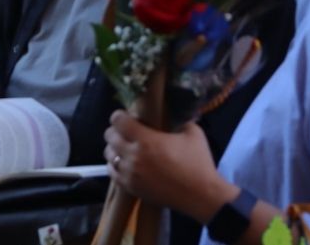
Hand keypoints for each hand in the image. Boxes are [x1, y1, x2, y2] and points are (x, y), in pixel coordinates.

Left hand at [103, 111, 236, 222]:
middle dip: (116, 130)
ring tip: (124, 147)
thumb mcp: (193, 132)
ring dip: (114, 148)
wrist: (200, 195)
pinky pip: (112, 173)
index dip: (119, 115)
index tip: (125, 115)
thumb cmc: (198, 162)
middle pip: (110, 137)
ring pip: (109, 155)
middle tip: (125, 130)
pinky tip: (124, 163)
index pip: (119, 121)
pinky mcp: (131, 188)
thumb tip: (171, 115)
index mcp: (146, 140)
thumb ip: (178, 121)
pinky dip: (115, 165)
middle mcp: (133, 156)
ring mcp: (130, 174)